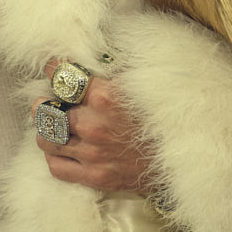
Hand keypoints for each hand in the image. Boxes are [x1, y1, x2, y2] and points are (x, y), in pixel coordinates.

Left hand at [33, 58, 156, 194]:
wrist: (187, 156)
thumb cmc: (165, 115)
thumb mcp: (143, 82)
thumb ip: (112, 69)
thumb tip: (89, 54)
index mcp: (105, 96)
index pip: (62, 77)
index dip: (53, 70)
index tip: (53, 68)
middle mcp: (94, 125)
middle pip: (46, 110)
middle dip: (44, 102)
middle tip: (48, 100)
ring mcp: (93, 153)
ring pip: (46, 139)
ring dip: (46, 130)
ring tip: (55, 126)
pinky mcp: (96, 176)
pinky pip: (56, 167)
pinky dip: (54, 157)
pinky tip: (62, 149)